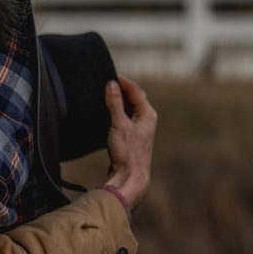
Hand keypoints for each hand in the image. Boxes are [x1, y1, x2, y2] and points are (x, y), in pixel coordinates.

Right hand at [102, 76, 156, 209]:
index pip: (136, 91)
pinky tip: (106, 115)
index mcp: (148, 114)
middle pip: (134, 98)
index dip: (123, 82)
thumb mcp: (119, 124)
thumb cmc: (128, 152)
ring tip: (104, 96)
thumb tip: (111, 85)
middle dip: (120, 90)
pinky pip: (124, 119)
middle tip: (105, 84)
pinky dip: (116, 113)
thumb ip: (115, 104)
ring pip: (129, 109)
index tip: (109, 76)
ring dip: (118, 102)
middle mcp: (146, 120)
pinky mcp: (131, 138)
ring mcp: (140, 130)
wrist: (130, 177)